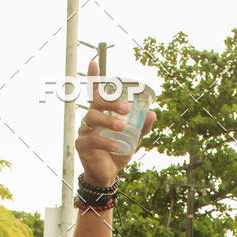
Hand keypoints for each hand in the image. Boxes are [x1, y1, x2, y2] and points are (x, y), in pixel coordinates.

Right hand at [75, 61, 156, 186]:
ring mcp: (85, 131)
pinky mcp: (82, 145)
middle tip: (126, 108)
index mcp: (101, 113)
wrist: (107, 174)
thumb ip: (142, 127)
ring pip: (91, 117)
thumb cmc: (117, 152)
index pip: (96, 93)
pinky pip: (92, 140)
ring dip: (108, 119)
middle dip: (110, 101)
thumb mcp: (133, 139)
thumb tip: (153, 113)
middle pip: (96, 102)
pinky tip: (118, 146)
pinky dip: (106, 142)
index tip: (95, 62)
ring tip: (122, 126)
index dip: (95, 78)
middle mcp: (91, 119)